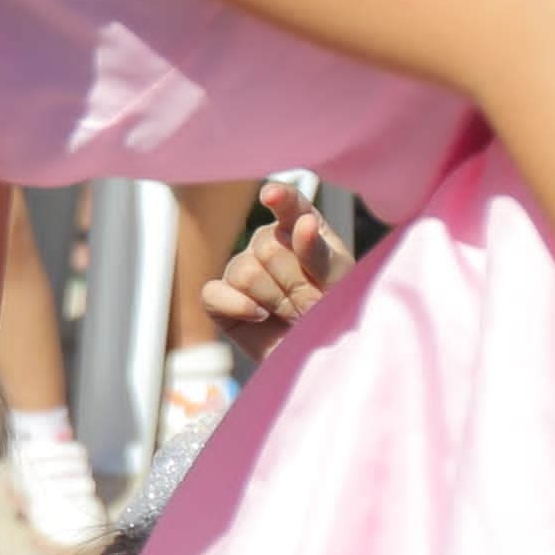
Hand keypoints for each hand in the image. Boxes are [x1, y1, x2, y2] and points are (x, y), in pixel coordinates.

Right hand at [194, 177, 349, 341]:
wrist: (318, 358)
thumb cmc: (335, 317)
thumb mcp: (339, 283)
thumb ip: (320, 253)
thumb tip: (301, 222)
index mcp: (303, 228)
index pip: (291, 204)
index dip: (281, 198)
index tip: (272, 195)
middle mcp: (269, 243)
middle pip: (266, 244)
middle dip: (294, 281)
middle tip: (312, 303)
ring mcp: (242, 270)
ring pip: (244, 270)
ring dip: (274, 300)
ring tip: (292, 314)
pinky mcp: (221, 300)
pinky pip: (214, 293)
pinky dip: (237, 306)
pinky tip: (259, 317)